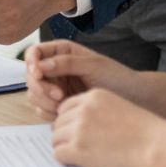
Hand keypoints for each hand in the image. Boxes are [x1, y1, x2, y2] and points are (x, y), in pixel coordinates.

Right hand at [25, 39, 139, 120]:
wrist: (135, 100)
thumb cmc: (118, 78)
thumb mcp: (93, 65)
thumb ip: (66, 63)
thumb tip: (41, 65)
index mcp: (62, 52)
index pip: (34, 53)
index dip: (31, 63)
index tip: (38, 74)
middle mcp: (56, 68)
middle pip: (30, 75)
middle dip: (41, 87)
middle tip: (58, 97)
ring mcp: (56, 87)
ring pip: (34, 94)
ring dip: (43, 102)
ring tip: (64, 106)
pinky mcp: (59, 105)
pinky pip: (42, 109)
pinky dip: (47, 113)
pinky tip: (63, 114)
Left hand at [53, 88, 165, 166]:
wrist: (157, 148)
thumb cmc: (146, 132)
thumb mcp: (119, 107)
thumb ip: (97, 110)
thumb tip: (78, 122)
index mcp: (93, 96)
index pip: (66, 106)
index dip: (69, 121)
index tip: (74, 131)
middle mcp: (83, 109)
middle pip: (58, 122)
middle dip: (65, 134)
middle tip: (75, 145)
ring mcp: (79, 128)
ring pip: (56, 138)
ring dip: (64, 146)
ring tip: (78, 154)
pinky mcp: (78, 148)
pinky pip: (58, 153)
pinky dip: (64, 159)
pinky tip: (76, 161)